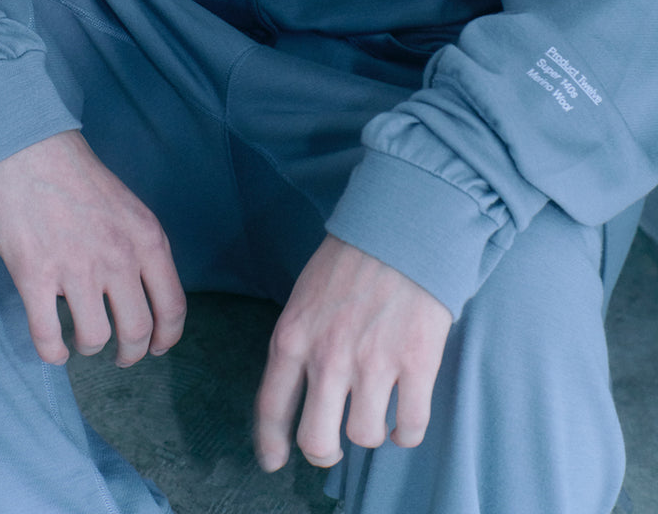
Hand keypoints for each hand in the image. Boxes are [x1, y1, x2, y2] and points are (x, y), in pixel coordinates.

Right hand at [0, 129, 185, 366]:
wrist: (29, 149)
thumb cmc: (78, 175)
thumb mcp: (128, 207)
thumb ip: (138, 247)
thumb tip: (139, 290)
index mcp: (147, 238)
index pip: (172, 306)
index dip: (167, 337)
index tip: (156, 347)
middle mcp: (119, 257)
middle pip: (136, 330)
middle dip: (130, 353)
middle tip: (121, 357)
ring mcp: (77, 268)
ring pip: (94, 338)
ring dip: (89, 347)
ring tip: (82, 341)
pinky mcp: (35, 275)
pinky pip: (47, 336)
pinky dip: (52, 353)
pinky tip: (54, 350)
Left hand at [255, 235, 451, 470]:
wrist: (403, 226)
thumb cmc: (353, 257)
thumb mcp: (306, 295)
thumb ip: (300, 340)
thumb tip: (300, 385)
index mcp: (292, 337)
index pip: (271, 408)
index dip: (271, 444)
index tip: (274, 461)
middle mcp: (327, 357)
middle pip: (316, 440)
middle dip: (324, 450)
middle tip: (335, 441)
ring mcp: (372, 364)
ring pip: (364, 436)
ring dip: (371, 432)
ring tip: (377, 413)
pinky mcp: (416, 363)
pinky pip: (410, 426)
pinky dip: (408, 432)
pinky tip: (406, 420)